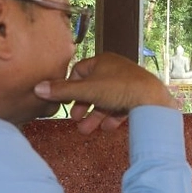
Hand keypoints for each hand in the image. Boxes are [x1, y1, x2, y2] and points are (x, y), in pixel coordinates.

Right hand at [34, 53, 175, 133]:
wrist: (154, 99)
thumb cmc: (119, 88)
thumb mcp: (87, 90)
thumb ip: (62, 91)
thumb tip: (36, 88)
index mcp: (103, 61)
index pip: (79, 71)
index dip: (70, 87)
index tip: (63, 101)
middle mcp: (115, 70)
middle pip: (92, 89)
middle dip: (82, 106)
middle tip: (75, 119)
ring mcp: (128, 83)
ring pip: (106, 101)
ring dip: (94, 116)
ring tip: (86, 131)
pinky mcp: (138, 97)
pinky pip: (121, 107)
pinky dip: (112, 117)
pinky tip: (107, 128)